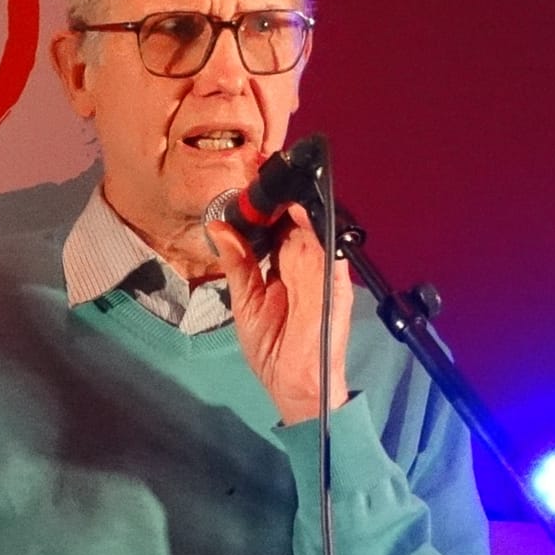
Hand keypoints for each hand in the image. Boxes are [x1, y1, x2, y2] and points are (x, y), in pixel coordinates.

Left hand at [208, 202, 352, 424]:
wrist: (292, 382)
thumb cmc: (270, 347)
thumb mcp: (244, 301)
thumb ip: (237, 264)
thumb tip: (218, 228)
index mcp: (282, 265)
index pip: (275, 226)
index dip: (263, 207)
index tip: (247, 185)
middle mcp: (303, 262)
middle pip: (294, 219)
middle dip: (280, 197)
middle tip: (262, 172)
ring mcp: (321, 270)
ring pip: (313, 227)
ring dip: (298, 203)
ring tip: (280, 181)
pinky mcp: (336, 283)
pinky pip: (331, 250)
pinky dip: (319, 229)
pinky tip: (302, 210)